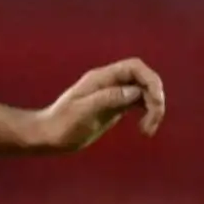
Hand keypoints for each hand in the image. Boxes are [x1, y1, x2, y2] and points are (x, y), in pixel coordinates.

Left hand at [33, 58, 165, 152]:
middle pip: (143, 79)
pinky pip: (137, 104)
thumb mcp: (83, 112)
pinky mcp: (113, 107)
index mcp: (101, 79)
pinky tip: (144, 129)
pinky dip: (146, 114)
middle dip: (154, 98)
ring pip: (143, 93)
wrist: (48, 136)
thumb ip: (108, 98)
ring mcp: (112, 94)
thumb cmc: (62, 125)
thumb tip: (135, 91)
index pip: (134, 68)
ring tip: (147, 131)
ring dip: (152, 109)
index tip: (155, 102)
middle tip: (152, 122)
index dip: (150, 80)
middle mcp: (109, 83)